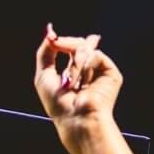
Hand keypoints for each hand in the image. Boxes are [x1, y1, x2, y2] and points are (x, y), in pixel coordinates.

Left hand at [34, 26, 122, 141]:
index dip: (63, 41)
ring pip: (86, 48)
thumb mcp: (42, 75)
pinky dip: (86, 65)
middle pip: (79, 44)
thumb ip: (45, 52)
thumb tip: (51, 35)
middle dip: (69, 46)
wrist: (75, 117)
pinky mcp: (111, 74)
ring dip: (75, 62)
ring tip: (73, 81)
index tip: (54, 38)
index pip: (71, 47)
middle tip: (61, 54)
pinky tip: (84, 80)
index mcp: (73, 72)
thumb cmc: (58, 103)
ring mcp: (100, 72)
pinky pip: (96, 55)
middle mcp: (88, 70)